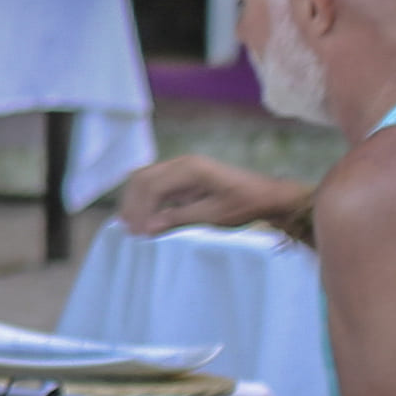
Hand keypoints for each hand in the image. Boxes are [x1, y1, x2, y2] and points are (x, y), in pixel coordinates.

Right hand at [117, 157, 301, 235]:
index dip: (140, 209)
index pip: (152, 186)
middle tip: (129, 229)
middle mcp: (181, 163)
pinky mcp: (183, 175)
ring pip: (146, 179)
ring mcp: (181, 167)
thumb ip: (179, 218)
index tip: (137, 232)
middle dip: (132, 203)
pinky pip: (156, 183)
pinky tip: (145, 216)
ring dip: (136, 201)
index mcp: (189, 169)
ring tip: (132, 224)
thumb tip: (147, 227)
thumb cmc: (244, 205)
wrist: (267, 196)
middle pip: (143, 178)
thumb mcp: (213, 215)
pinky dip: (147, 199)